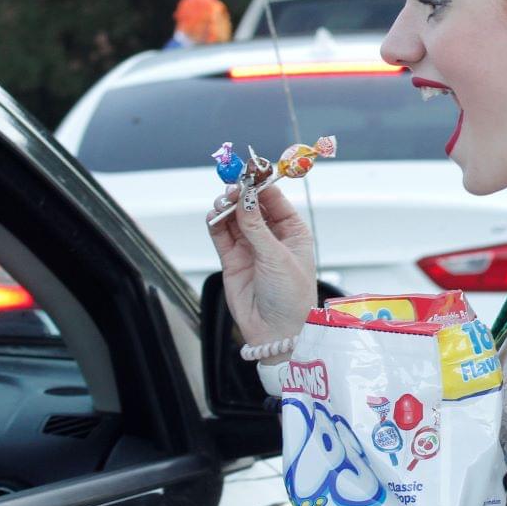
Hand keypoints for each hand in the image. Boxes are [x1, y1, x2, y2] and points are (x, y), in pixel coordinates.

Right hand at [208, 182, 316, 344]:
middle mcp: (272, 237)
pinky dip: (216, 224)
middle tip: (231, 189)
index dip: (261, 185)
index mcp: (293, 232)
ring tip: (222, 204)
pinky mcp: (232, 260)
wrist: (276, 331)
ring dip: (227, 208)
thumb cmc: (290, 296)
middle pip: (252, 206)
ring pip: (235, 219)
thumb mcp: (277, 257)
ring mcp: (251, 248)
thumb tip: (244, 198)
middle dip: (241, 195)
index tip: (247, 174)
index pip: (275, 200)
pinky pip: (221, 236)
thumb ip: (256, 228)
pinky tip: (213, 216)